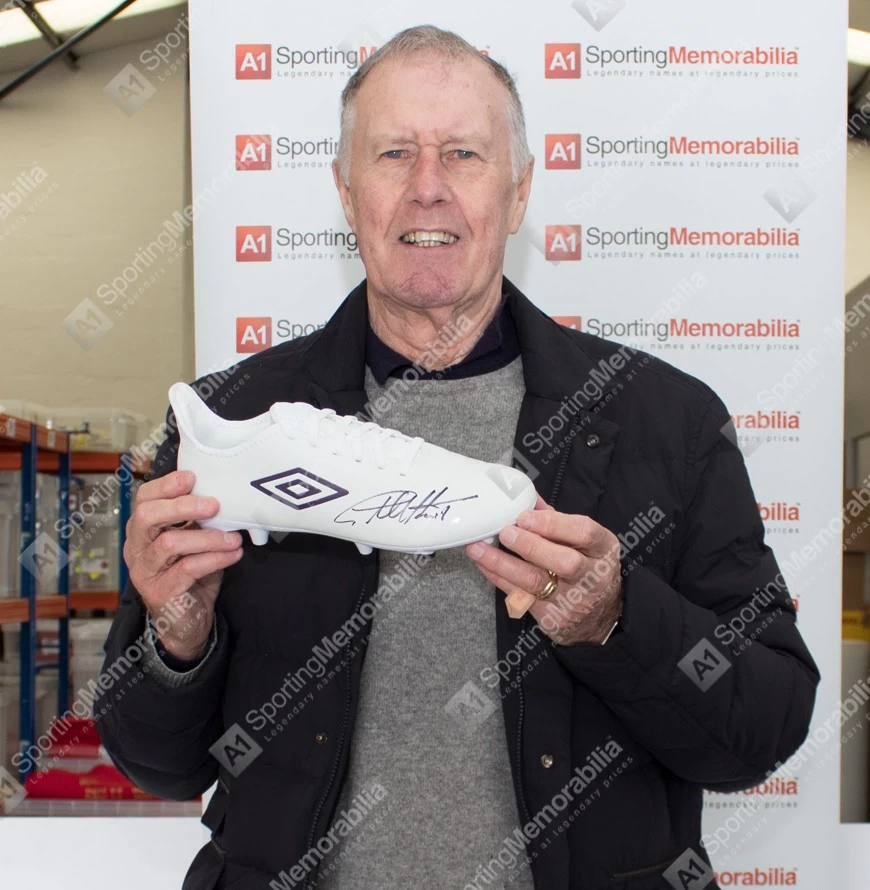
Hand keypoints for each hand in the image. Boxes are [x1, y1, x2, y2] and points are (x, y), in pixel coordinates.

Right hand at [123, 470, 242, 659]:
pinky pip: (188, 568)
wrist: (187, 622)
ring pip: (169, 543)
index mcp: (142, 530)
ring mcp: (145, 571)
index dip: (166, 485)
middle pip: (146, 516)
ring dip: (208, 537)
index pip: (143, 499)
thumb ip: (199, 519)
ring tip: (234, 537)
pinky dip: (215, 558)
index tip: (193, 477)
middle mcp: (137, 548)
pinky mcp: (160, 592)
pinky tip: (234, 554)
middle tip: (214, 505)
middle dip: (181, 506)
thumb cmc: (191, 576)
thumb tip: (224, 493)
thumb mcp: (194, 541)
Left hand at [465, 495, 622, 645]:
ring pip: (536, 582)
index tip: (525, 516)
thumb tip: (524, 496)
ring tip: (478, 548)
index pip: (584, 533)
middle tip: (505, 532)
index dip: (553, 524)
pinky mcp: (553, 618)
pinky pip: (520, 596)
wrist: (601, 616)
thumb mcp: (583, 541)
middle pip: (565, 562)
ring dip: (502, 563)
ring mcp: (573, 600)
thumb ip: (555, 519)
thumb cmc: (587, 567)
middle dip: (530, 545)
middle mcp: (593, 576)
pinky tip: (483, 564)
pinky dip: (498, 578)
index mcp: (603, 549)